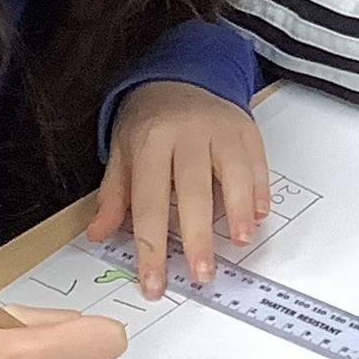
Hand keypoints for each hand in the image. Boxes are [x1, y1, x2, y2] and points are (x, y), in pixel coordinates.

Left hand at [95, 81, 269, 283]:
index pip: (149, 202)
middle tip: (202, 273)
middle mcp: (186, 133)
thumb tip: (98, 234)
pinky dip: (260, 189)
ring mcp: (220, 129)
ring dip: (238, 210)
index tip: (155, 283)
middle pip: (193, 191)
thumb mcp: (122, 151)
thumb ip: (114, 195)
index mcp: (150, 141)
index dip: (152, 247)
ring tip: (239, 241)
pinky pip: (257, 161)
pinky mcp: (245, 128)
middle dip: (198, 236)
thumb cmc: (150, 120)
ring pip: (233, 172)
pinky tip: (258, 215)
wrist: (180, 75)